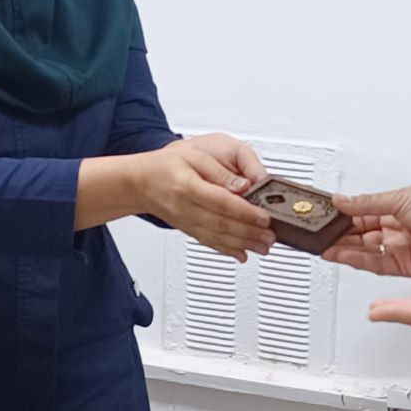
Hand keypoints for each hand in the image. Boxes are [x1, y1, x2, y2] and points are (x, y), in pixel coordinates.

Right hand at [138, 142, 275, 260]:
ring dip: (244, 244)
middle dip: (250, 232)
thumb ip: (220, 171)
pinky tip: (242, 255)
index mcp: (187, 186)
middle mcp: (186, 208)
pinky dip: (227, 251)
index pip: (221, 202)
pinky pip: (209, 243)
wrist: (140, 182)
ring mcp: (187, 222)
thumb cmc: (166, 166)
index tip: (264, 217)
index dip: (245, 212)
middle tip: (270, 235)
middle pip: (222, 223)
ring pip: (218, 237)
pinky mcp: (188, 230)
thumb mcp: (194, 156)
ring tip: (263, 247)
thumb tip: (243, 184)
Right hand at [325, 182, 410, 276]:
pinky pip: (376, 264)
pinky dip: (358, 260)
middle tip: (319, 235)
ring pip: (364, 251)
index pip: (359, 216)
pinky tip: (343, 256)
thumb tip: (342, 200)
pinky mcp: (405, 265)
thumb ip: (367, 204)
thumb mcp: (398, 198)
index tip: (324, 218)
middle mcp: (394, 229)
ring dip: (343, 250)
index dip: (341, 218)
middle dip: (338, 236)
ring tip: (324, 247)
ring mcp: (399, 247)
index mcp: (392, 210)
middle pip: (359, 236)